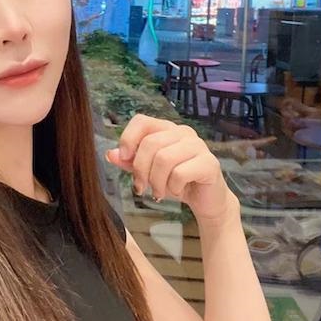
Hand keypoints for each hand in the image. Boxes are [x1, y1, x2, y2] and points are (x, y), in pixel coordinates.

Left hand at [105, 115, 235, 220]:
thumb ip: (130, 162)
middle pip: (150, 143)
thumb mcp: (148, 172)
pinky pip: (180, 173)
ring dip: (156, 182)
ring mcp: (198, 146)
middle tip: (141, 187)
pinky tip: (176, 191)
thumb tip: (110, 154)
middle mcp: (183, 132)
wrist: (205, 200)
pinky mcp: (209, 163)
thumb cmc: (176, 182)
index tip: (125, 159)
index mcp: (166, 129)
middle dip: (140, 170)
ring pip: (164, 158)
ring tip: (158, 193)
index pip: (141, 121)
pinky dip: (172, 187)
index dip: (128, 139)